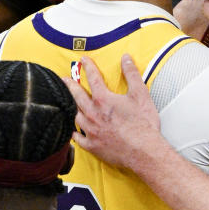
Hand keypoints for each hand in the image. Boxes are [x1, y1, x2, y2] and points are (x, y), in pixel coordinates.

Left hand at [64, 54, 162, 170]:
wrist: (144, 151)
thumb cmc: (143, 125)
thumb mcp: (140, 94)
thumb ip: (132, 74)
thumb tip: (126, 59)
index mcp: (103, 100)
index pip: (93, 78)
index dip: (88, 67)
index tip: (84, 61)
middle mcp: (93, 114)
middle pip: (77, 96)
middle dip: (70, 85)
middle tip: (65, 79)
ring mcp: (90, 131)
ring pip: (75, 116)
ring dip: (71, 107)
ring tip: (67, 103)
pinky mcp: (92, 145)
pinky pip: (77, 138)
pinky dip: (74, 133)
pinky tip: (73, 131)